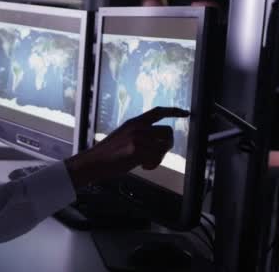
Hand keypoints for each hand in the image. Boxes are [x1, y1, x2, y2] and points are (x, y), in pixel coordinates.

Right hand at [66, 107, 189, 187]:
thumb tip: (158, 141)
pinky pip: (157, 158)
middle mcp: (137, 127)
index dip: (173, 111)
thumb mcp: (123, 136)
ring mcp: (137, 138)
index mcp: (133, 122)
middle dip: (166, 145)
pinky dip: (152, 165)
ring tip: (145, 162)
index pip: (158, 112)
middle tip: (155, 155)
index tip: (186, 113)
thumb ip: (140, 134)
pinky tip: (142, 166)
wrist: (93, 162)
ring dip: (159, 157)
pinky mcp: (137, 150)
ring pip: (164, 146)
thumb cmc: (107, 154)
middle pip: (167, 132)